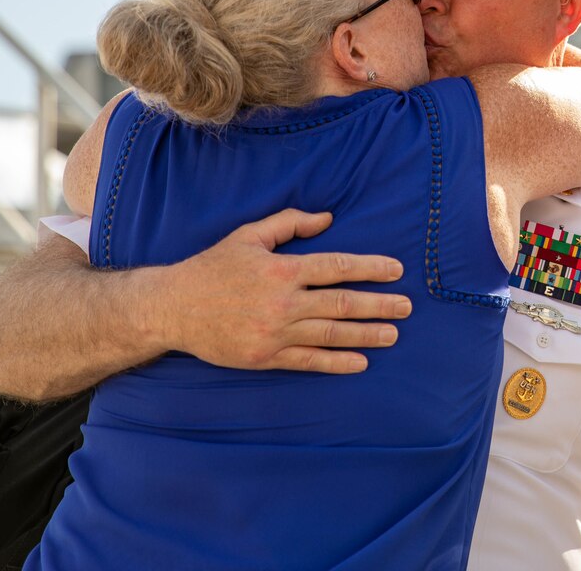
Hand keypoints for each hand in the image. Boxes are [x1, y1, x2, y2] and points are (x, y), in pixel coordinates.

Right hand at [160, 208, 410, 372]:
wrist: (173, 307)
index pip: (338, 266)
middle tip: (407, 307)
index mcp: (282, 269)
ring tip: (393, 334)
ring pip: (330, 334)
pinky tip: (360, 362)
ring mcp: (274, 333)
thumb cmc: (214, 267)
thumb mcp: (249, 235)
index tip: (396, 270)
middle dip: (379, 305)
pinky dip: (336, 362)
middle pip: (341, 303)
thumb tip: (328, 219)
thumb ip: (290, 224)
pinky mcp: (265, 357)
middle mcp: (282, 302)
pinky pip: (308, 361)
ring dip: (366, 334)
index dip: (370, 268)